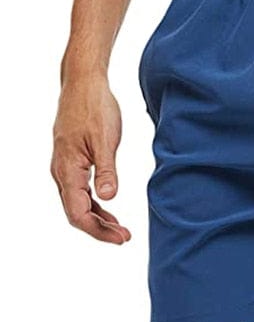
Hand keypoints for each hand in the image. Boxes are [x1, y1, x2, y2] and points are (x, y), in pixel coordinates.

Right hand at [51, 75, 130, 243]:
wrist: (83, 84)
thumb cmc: (94, 107)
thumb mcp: (105, 139)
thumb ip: (107, 170)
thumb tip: (108, 197)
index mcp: (67, 170)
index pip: (78, 213)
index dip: (98, 230)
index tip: (121, 238)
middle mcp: (61, 172)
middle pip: (76, 213)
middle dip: (100, 229)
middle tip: (125, 237)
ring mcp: (65, 167)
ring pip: (78, 203)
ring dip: (98, 218)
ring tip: (120, 229)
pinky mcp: (72, 161)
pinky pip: (80, 190)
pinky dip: (95, 203)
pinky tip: (109, 207)